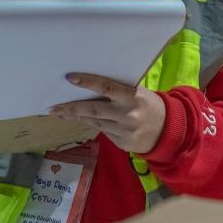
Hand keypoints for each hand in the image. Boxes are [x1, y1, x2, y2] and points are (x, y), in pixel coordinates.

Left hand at [49, 73, 165, 153]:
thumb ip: (119, 91)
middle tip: (53, 107)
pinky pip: (103, 132)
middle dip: (71, 108)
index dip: (87, 82)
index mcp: (132, 96)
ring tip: (60, 113)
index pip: (106, 87)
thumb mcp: (139, 93)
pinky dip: (94, 125)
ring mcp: (124, 131)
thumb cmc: (150, 105)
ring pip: (95, 122)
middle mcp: (127, 114)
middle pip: (93, 110)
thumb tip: (90, 85)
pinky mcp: (122, 144)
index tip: (69, 78)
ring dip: (77, 117)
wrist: (169, 131)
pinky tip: (86, 120)